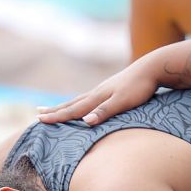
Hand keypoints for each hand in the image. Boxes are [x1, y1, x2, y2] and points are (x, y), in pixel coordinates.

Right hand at [37, 61, 158, 125]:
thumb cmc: (140, 87)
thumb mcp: (123, 102)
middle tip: (37, 114)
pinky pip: (87, 99)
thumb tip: (85, 122)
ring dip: (64, 106)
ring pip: (78, 100)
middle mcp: (96, 93)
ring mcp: (102, 90)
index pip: (72, 110)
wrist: (153, 68)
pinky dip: (78, 103)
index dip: (56, 116)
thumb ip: (105, 112)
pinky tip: (80, 104)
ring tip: (52, 108)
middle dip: (54, 111)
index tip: (39, 120)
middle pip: (70, 104)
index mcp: (97, 97)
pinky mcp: (110, 90)